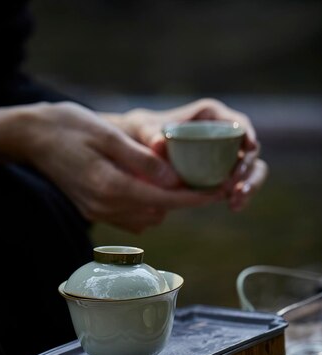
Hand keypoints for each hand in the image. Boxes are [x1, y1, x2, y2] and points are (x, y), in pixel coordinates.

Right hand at [18, 101, 225, 232]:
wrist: (32, 138)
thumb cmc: (70, 127)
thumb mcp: (109, 136)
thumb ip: (142, 161)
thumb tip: (175, 182)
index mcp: (110, 188)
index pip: (165, 200)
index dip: (196, 197)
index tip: (221, 191)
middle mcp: (105, 207)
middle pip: (158, 213)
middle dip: (183, 200)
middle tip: (206, 181)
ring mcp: (98, 213)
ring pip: (145, 219)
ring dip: (164, 204)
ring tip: (179, 181)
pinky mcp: (93, 211)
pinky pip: (130, 218)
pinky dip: (146, 206)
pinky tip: (150, 186)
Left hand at [114, 98, 267, 211]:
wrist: (135, 153)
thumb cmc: (140, 133)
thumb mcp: (143, 130)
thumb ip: (150, 134)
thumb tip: (159, 144)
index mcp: (210, 116)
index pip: (236, 122)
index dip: (247, 133)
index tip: (249, 148)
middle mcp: (222, 135)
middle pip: (249, 149)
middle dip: (249, 168)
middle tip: (238, 187)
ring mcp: (224, 157)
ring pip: (250, 169)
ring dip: (250, 185)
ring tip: (236, 201)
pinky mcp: (220, 176)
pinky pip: (238, 185)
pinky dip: (240, 196)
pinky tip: (234, 207)